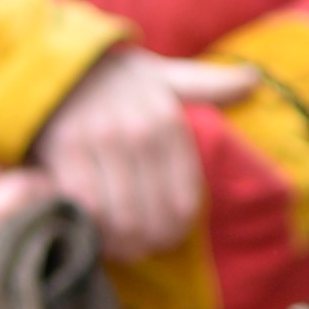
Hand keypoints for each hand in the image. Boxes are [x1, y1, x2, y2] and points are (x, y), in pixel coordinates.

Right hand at [32, 49, 257, 260]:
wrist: (55, 59)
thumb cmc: (116, 77)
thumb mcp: (165, 75)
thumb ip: (208, 83)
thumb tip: (254, 79)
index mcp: (168, 119)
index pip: (184, 197)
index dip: (178, 229)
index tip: (170, 238)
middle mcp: (138, 131)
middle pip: (150, 216)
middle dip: (149, 243)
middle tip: (144, 249)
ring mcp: (98, 140)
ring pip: (118, 217)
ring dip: (121, 243)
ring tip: (122, 248)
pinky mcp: (63, 149)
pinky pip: (82, 205)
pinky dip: (90, 227)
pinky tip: (94, 231)